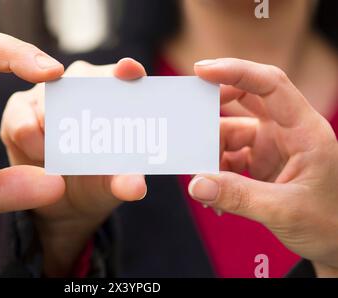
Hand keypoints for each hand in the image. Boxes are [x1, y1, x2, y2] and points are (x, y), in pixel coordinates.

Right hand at [1, 58, 147, 275]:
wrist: (55, 196)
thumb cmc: (91, 179)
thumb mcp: (110, 184)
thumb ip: (125, 183)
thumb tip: (136, 187)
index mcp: (114, 96)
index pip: (126, 74)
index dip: (127, 70)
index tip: (129, 71)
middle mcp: (82, 83)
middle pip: (82, 81)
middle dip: (84, 115)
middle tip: (86, 148)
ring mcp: (48, 90)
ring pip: (49, 105)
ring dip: (55, 141)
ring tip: (62, 162)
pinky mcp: (19, 106)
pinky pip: (24, 126)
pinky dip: (34, 148)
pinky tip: (41, 159)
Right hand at [188, 58, 337, 275]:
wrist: (336, 243)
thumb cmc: (328, 223)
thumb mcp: (285, 211)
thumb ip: (239, 196)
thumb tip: (195, 184)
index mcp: (304, 131)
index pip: (270, 85)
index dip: (235, 71)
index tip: (201, 70)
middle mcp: (287, 131)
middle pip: (246, 99)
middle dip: (214, 106)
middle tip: (187, 119)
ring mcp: (273, 145)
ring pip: (230, 133)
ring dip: (211, 154)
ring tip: (204, 181)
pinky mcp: (261, 162)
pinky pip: (229, 156)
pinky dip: (216, 172)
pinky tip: (215, 195)